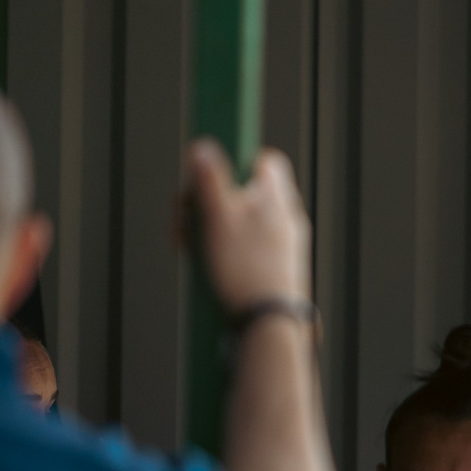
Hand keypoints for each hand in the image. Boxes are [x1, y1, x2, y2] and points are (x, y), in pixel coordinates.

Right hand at [183, 139, 311, 312]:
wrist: (270, 324)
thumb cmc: (244, 269)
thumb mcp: (218, 218)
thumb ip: (209, 180)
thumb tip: (202, 146)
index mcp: (276, 196)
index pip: (264, 160)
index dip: (235, 164)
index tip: (209, 177)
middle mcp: (286, 217)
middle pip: (244, 193)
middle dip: (208, 203)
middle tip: (184, 221)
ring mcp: (284, 244)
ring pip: (241, 223)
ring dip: (210, 230)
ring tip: (188, 249)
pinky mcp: (277, 268)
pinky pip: (247, 249)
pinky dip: (224, 251)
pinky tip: (206, 268)